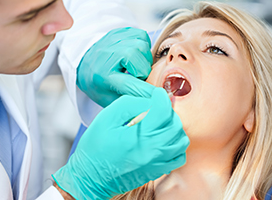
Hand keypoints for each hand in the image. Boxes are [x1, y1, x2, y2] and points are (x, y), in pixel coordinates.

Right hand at [52, 88, 188, 199]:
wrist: (91, 178)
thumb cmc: (95, 148)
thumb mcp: (107, 118)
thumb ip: (131, 104)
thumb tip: (150, 101)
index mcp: (138, 136)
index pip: (164, 111)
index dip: (161, 97)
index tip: (155, 94)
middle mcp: (152, 151)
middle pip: (175, 124)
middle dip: (168, 111)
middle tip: (156, 108)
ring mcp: (157, 163)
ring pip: (181, 140)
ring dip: (174, 127)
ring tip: (160, 123)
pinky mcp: (157, 171)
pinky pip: (179, 156)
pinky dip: (176, 144)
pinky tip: (163, 139)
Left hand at [77, 27, 154, 106]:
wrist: (86, 63)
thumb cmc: (100, 84)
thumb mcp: (110, 100)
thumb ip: (130, 102)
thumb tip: (151, 106)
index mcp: (103, 76)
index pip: (128, 84)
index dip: (145, 90)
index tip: (158, 96)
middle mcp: (106, 55)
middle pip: (134, 56)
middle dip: (143, 69)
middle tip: (138, 76)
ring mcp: (112, 40)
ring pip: (141, 45)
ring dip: (144, 58)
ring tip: (136, 65)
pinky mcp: (119, 31)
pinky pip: (142, 35)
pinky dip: (144, 46)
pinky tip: (135, 54)